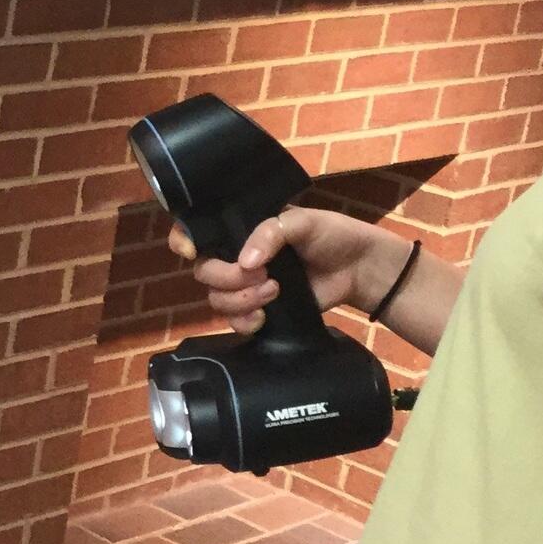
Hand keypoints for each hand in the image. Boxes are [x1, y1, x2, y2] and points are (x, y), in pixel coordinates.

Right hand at [168, 208, 394, 332]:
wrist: (358, 269)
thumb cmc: (331, 234)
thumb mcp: (302, 221)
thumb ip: (270, 233)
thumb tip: (245, 262)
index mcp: (241, 228)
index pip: (197, 231)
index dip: (184, 240)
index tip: (191, 250)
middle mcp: (237, 256)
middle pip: (204, 271)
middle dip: (227, 277)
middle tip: (262, 275)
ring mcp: (247, 285)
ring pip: (217, 299)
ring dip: (241, 299)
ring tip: (274, 291)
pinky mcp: (261, 311)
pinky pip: (235, 322)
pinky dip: (245, 322)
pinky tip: (264, 317)